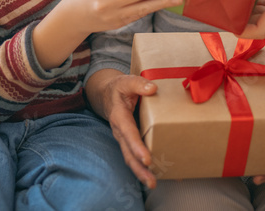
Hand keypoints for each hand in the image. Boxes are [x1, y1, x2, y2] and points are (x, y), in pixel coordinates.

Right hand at [99, 71, 159, 188]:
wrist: (107, 95)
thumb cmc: (119, 88)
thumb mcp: (126, 81)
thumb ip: (138, 83)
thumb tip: (152, 88)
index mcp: (119, 116)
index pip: (128, 134)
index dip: (137, 146)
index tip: (147, 159)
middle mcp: (120, 131)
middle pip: (128, 153)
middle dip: (139, 169)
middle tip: (151, 181)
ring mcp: (124, 138)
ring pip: (130, 158)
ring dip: (141, 172)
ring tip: (153, 183)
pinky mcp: (130, 141)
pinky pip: (135, 156)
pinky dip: (144, 167)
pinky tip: (156, 174)